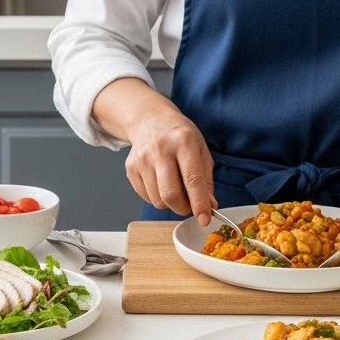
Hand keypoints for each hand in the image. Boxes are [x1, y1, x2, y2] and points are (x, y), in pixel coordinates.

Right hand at [93, 78, 217, 223]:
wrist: (150, 120)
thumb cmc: (179, 136)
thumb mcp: (200, 149)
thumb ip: (206, 179)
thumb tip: (209, 205)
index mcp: (183, 141)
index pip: (192, 179)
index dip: (199, 203)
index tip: (204, 219)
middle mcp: (160, 149)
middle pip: (170, 194)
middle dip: (183, 208)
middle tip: (189, 205)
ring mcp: (142, 159)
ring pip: (157, 200)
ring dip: (170, 204)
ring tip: (175, 189)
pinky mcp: (130, 168)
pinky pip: (146, 196)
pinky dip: (157, 197)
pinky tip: (161, 182)